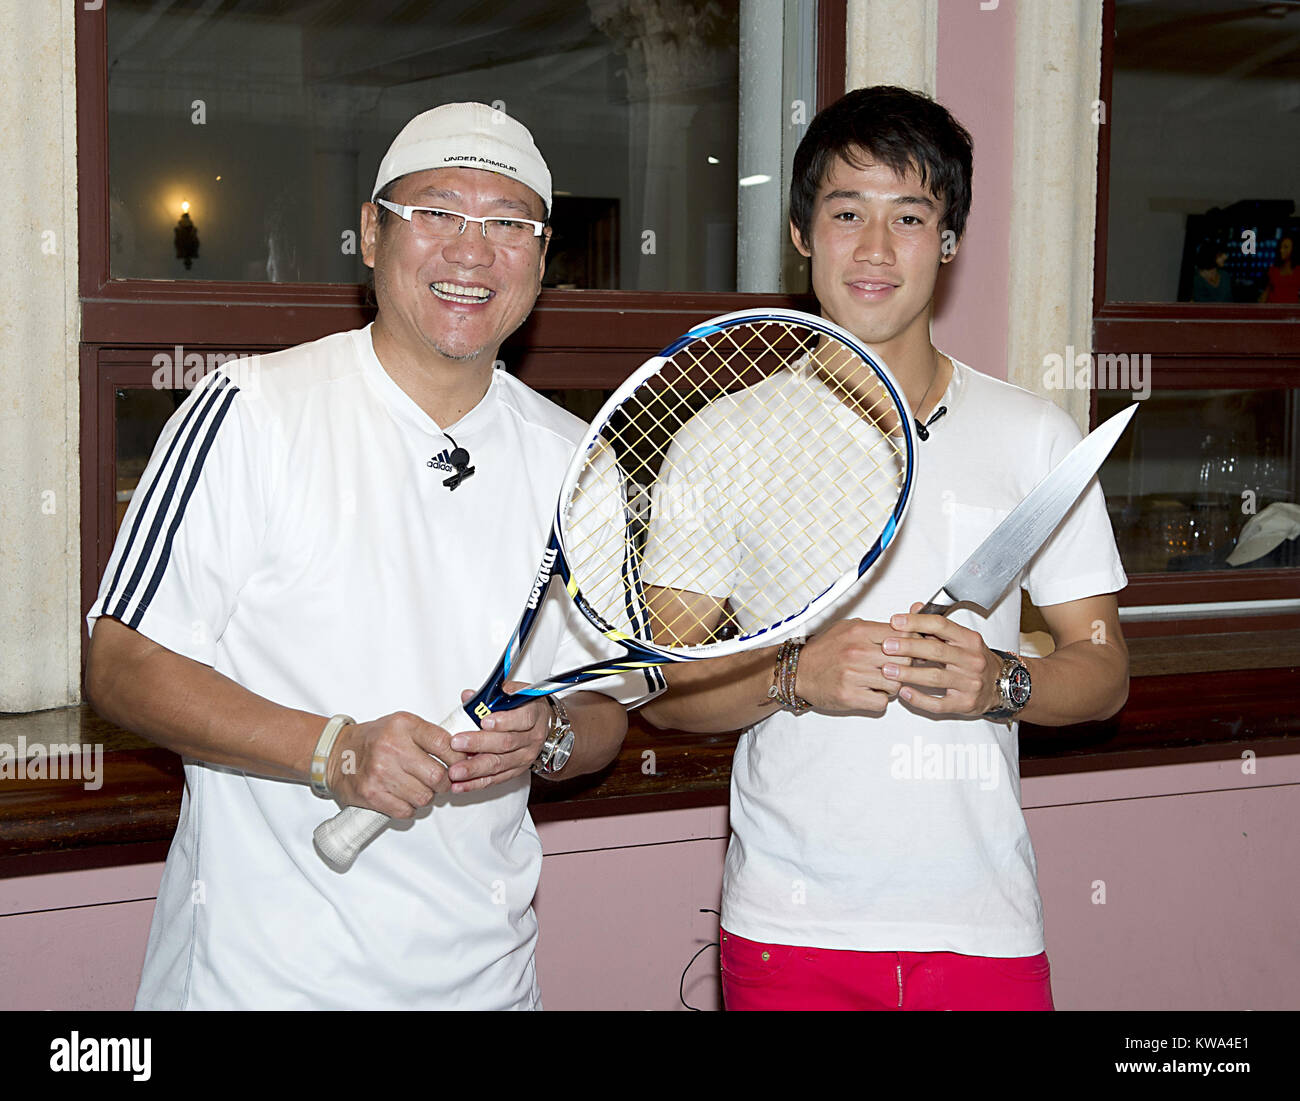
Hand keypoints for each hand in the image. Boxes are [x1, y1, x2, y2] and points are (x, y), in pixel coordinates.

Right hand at [327, 711, 468, 817]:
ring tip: (416, 787)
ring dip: (425, 796)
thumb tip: (464, 753)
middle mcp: (392, 748)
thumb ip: (431, 736)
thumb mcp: (402, 725)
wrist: (337, 754)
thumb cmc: (375, 739)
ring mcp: (380, 773)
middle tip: (438, 781)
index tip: (460, 764)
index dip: (459, 758)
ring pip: (424, 797)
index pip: (444, 743)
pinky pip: (406, 810)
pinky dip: (409, 807)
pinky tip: (402, 797)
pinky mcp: (371, 795)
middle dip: (443, 783)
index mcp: (403, 726)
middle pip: (438, 776)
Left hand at [445, 683, 549, 793]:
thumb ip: (491, 695)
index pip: (523, 719)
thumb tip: (468, 696)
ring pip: (499, 764)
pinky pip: (495, 779)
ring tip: (454, 771)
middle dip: (479, 744)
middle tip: (457, 743)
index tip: (484, 721)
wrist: (541, 724)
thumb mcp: (513, 693)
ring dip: (475, 768)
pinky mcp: (516, 771)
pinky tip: (459, 785)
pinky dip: (476, 783)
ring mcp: (524, 757)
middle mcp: (532, 738)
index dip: (504, 721)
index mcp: (534, 714)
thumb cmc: (524, 706)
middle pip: (506, 743)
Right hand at [795, 619, 916, 713]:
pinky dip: (879, 699)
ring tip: (879, 681)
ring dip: (891, 685)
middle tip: (893, 668)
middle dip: (903, 667)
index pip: (903, 636)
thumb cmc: (824, 651)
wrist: (797, 672)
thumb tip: (907, 621)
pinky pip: (882, 702)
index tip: (909, 650)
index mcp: (858, 632)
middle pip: (904, 661)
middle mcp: (857, 652)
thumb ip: (876, 627)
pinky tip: (869, 692)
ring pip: (895, 684)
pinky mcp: (850, 696)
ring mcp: (853, 675)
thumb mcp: (847, 628)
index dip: (910, 645)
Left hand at [878, 603, 1001, 716]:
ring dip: (909, 673)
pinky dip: (919, 698)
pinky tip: (904, 692)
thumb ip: (936, 625)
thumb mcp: (962, 638)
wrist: (1002, 685)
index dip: (916, 622)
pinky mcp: (965, 704)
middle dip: (908, 647)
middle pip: (937, 651)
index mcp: (969, 640)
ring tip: (887, 670)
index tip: (895, 622)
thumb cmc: (974, 659)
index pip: (941, 625)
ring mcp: (970, 683)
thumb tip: (914, 608)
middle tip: (887, 646)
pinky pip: (939, 704)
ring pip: (935, 677)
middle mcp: (972, 660)